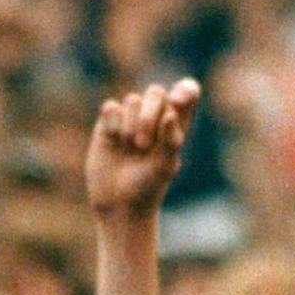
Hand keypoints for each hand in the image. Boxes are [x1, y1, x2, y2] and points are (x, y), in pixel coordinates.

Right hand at [85, 79, 199, 217]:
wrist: (118, 204)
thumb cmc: (148, 187)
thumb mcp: (165, 166)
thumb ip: (171, 139)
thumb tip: (169, 113)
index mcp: (175, 122)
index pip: (186, 92)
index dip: (184, 90)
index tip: (177, 101)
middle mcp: (153, 116)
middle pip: (156, 92)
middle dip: (149, 114)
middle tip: (143, 144)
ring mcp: (129, 118)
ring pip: (132, 100)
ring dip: (131, 125)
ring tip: (130, 148)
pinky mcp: (107, 124)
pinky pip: (111, 107)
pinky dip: (114, 123)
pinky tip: (114, 140)